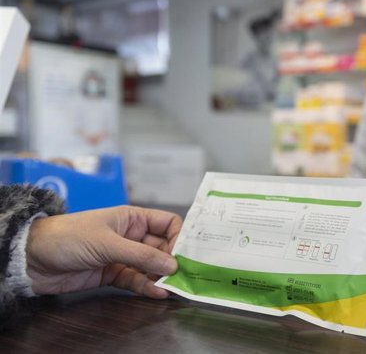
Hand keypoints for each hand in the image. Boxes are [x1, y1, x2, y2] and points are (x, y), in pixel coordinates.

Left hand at [26, 206, 181, 298]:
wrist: (32, 258)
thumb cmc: (69, 237)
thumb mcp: (107, 243)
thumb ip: (141, 255)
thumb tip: (173, 265)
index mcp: (132, 218)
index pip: (167, 223)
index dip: (179, 236)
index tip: (186, 253)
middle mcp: (131, 236)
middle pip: (162, 247)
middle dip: (174, 261)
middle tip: (185, 275)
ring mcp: (122, 256)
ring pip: (151, 267)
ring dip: (162, 277)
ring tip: (174, 288)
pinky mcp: (112, 275)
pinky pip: (137, 281)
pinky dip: (148, 287)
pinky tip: (158, 293)